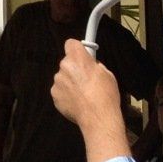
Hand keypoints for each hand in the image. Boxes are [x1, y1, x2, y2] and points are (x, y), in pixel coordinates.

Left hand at [53, 42, 133, 161]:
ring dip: (70, 83)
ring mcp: (57, 81)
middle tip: (86, 81)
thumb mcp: (107, 74)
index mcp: (77, 58)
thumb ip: (95, 66)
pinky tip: (77, 103)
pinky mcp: (54, 95)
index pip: (71, 43)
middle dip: (74, 69)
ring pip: (63, 78)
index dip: (77, 50)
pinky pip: (60, 91)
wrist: (98, 118)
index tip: (82, 56)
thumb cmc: (106, 95)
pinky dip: (66, 95)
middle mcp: (64, 67)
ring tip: (83, 96)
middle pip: (67, 63)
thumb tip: (91, 67)